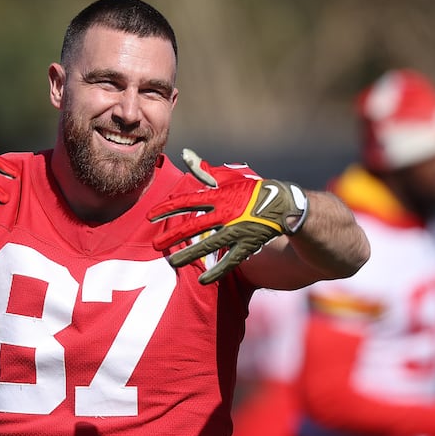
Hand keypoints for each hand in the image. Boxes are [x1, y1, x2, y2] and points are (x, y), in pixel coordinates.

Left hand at [147, 149, 307, 282]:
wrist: (284, 204)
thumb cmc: (250, 190)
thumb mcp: (227, 178)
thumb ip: (203, 170)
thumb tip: (185, 154)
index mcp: (219, 196)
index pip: (187, 202)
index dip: (167, 209)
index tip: (150, 217)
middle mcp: (226, 213)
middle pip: (194, 226)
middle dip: (173, 236)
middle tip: (155, 246)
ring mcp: (237, 230)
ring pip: (209, 245)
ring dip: (190, 255)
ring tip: (172, 263)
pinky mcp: (248, 245)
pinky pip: (230, 260)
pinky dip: (217, 271)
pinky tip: (202, 280)